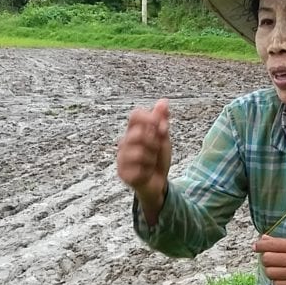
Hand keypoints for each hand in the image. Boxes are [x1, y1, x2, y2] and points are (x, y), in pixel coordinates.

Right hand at [117, 99, 171, 218]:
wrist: (158, 184)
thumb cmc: (158, 159)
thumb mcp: (164, 139)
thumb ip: (162, 120)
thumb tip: (164, 101)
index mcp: (133, 131)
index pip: (135, 115)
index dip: (150, 119)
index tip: (163, 128)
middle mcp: (124, 142)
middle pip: (139, 133)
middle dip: (154, 143)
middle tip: (156, 150)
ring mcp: (121, 158)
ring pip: (140, 152)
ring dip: (152, 159)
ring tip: (151, 162)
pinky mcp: (122, 173)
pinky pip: (139, 169)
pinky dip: (148, 171)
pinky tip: (146, 173)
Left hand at [254, 235, 285, 284]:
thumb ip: (283, 243)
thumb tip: (264, 239)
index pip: (270, 244)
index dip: (259, 246)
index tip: (256, 247)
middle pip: (267, 259)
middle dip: (267, 259)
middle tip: (273, 260)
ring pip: (270, 272)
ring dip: (271, 271)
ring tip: (279, 269)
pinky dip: (278, 282)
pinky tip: (284, 278)